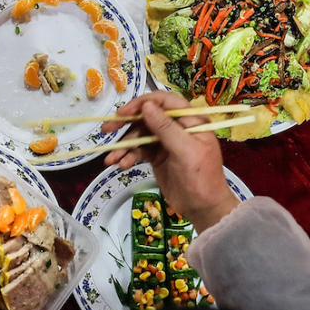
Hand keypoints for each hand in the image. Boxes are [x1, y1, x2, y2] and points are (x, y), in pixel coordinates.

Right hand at [101, 91, 238, 231]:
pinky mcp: (157, 155)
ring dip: (123, 147)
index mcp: (190, 120)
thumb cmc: (201, 177)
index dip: (141, 104)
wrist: (204, 208)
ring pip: (138, 135)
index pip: (163, 101)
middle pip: (146, 117)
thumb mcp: (185, 151)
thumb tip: (146, 106)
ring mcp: (165, 141)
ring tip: (111, 159)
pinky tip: (121, 166)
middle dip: (125, 124)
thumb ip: (165, 128)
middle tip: (105, 130)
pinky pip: (138, 150)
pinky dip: (128, 157)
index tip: (122, 113)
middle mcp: (177, 126)